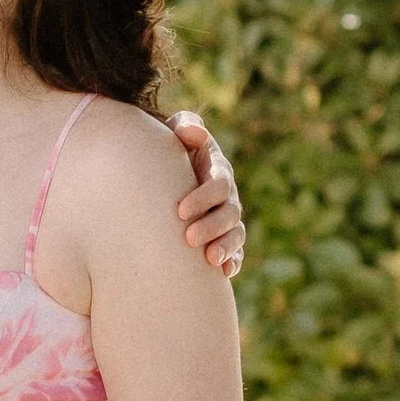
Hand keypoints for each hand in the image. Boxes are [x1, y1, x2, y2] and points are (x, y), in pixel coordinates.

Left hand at [170, 111, 243, 277]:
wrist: (163, 175)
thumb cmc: (168, 152)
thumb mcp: (175, 134)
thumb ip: (184, 127)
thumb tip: (190, 132)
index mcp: (217, 170)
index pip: (219, 184)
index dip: (204, 197)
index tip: (180, 211)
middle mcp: (227, 196)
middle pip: (230, 212)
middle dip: (212, 226)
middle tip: (189, 238)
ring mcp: (228, 219)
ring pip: (236, 234)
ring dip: (225, 246)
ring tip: (209, 259)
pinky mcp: (224, 238)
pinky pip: (236, 253)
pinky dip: (232, 262)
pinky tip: (223, 273)